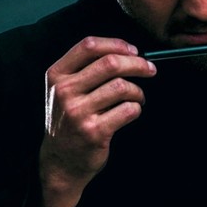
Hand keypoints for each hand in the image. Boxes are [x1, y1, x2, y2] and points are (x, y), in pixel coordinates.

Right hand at [35, 37, 155, 206]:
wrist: (60, 161)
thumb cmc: (68, 120)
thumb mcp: (63, 90)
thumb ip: (85, 68)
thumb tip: (127, 51)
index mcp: (56, 75)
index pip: (89, 46)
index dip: (116, 44)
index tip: (133, 50)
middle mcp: (65, 92)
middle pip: (110, 63)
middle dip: (137, 64)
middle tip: (150, 69)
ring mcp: (79, 112)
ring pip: (122, 87)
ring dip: (138, 91)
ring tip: (138, 97)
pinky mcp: (95, 131)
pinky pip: (128, 110)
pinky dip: (136, 108)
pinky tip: (131, 111)